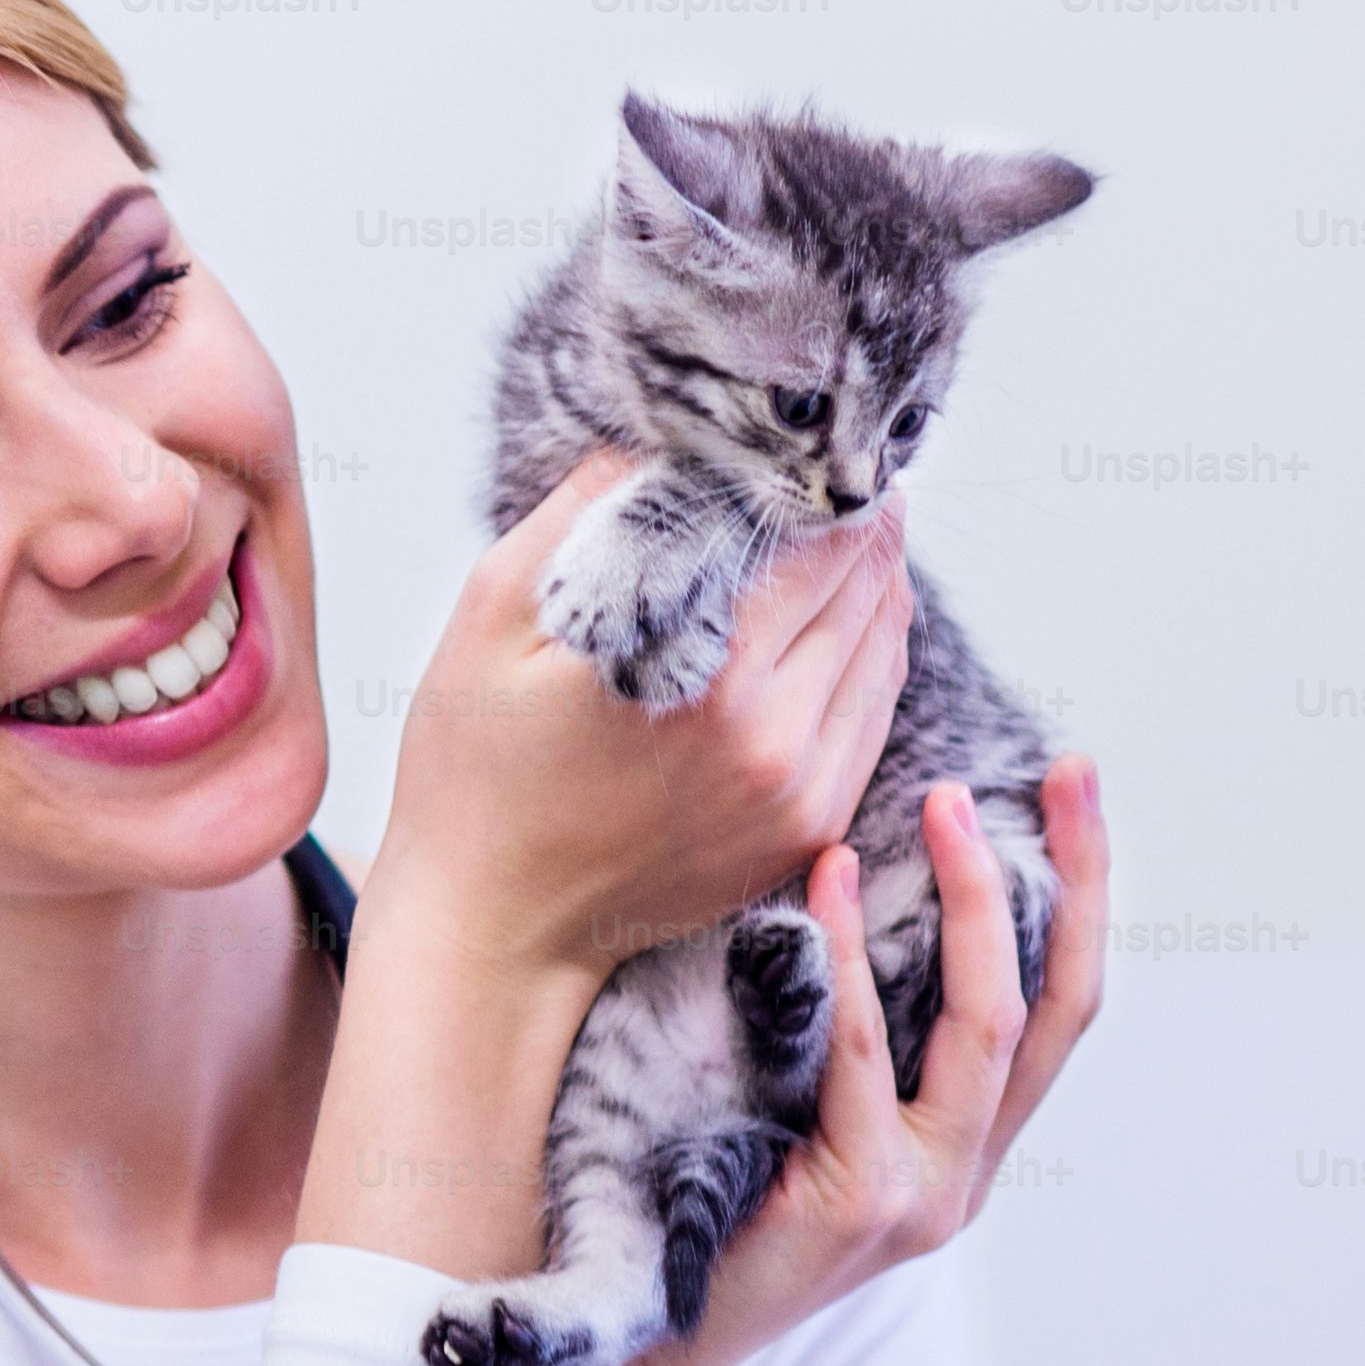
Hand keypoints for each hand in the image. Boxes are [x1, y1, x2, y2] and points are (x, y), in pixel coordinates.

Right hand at [372, 450, 917, 981]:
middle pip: (866, 588)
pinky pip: (874, 716)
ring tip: (850, 535)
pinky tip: (844, 619)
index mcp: (705, 670)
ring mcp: (802, 792)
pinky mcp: (808, 830)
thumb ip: (587, 509)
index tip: (809, 444)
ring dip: (876, 586)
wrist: (493, 930)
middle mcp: (775, 735)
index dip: (820, 481)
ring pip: (886, 650)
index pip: (815, 539)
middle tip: (839, 476)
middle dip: (856, 525)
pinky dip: (870, 657)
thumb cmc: (477, 771)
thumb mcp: (497, 613)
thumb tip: (662, 435)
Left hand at [527, 756, 1111, 1365]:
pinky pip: (867, 1060)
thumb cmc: (706, 1199)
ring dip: (974, 902)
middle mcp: (966, 1170)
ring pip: (989, 1027)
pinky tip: (824, 879)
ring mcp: (924, 1194)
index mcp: (965, 1142)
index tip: (1073, 787)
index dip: (1084, 891)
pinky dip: (850, 961)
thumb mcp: (803, 1101)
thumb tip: (844, 862)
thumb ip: (847, 1021)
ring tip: (943, 803)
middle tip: (1056, 772)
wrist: (646, 1343)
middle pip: (1060, 1006)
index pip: (1060, 1002)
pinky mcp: (859, 1206)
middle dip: (1073, 878)